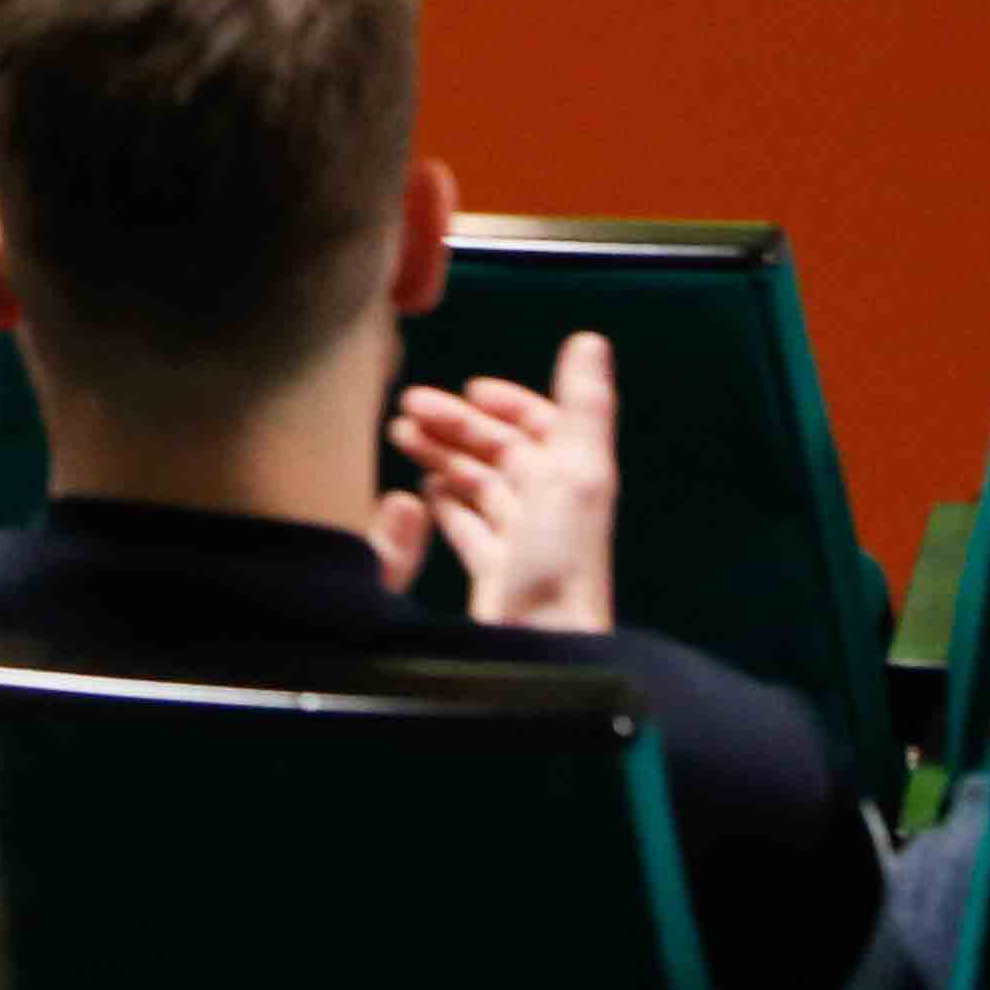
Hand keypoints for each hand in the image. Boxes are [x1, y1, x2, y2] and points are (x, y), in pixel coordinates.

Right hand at [389, 329, 622, 632]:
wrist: (543, 649)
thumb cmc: (559, 559)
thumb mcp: (576, 473)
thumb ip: (584, 408)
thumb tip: (590, 340)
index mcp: (573, 479)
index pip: (543, 426)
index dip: (507, 402)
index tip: (466, 387)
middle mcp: (551, 508)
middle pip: (503, 453)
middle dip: (458, 426)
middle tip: (405, 407)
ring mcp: (522, 543)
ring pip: (480, 486)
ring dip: (444, 457)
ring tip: (400, 438)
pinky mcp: (494, 575)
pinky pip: (467, 527)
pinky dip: (446, 504)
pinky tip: (421, 492)